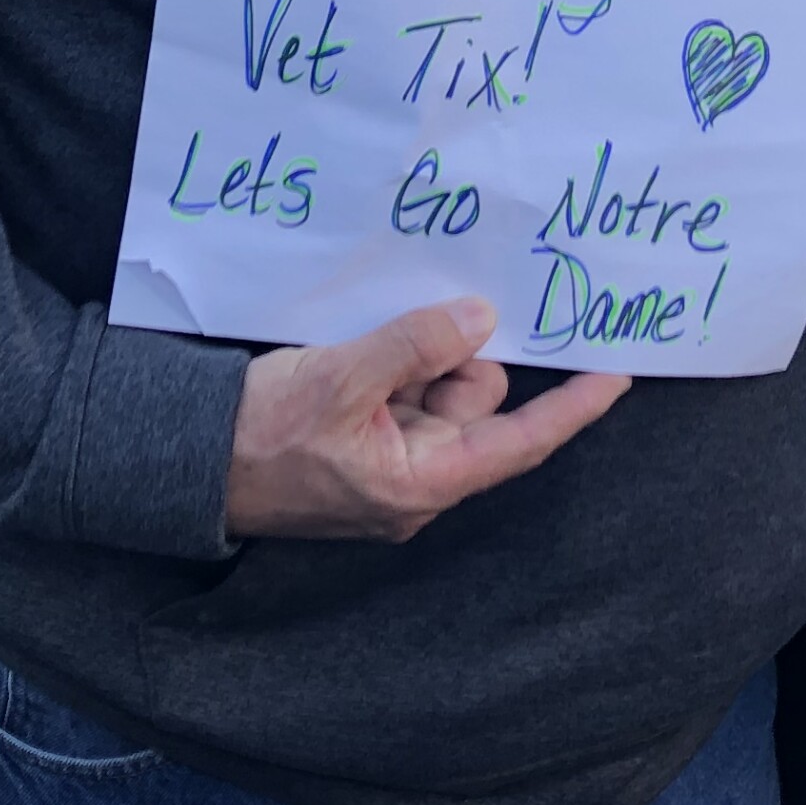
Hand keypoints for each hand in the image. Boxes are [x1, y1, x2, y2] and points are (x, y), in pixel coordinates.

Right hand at [223, 297, 629, 542]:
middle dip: (452, 360)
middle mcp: (417, 482)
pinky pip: (408, 393)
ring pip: (442, 391)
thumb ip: (414, 346)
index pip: (519, 442)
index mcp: (421, 483)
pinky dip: (395, 365)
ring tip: (356, 351)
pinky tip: (354, 353)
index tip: (620, 374)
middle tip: (397, 337)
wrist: (185, 459)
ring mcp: (391, 464)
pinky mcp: (367, 445)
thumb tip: (482, 321)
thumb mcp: (340, 378)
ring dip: (415, 358)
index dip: (572, 408)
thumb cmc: (261, 433)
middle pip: (476, 404)